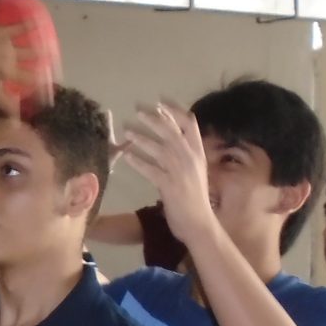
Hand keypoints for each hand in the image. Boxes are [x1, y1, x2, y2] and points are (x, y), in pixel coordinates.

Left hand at [0, 0, 60, 118]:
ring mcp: (4, 50)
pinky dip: (26, 26)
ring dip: (37, 56)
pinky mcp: (0, 32)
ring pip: (26, 54)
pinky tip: (36, 23)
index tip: (23, 119)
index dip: (15, 113)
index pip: (7, 104)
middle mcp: (3, 70)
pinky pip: (17, 29)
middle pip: (25, 79)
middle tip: (50, 89)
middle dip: (39, 85)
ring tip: (50, 57)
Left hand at [117, 105, 214, 246]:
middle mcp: (191, 158)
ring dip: (141, 137)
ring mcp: (180, 172)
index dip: (174, 110)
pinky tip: (126, 156)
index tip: (160, 102)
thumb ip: (186, 154)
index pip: (189, 123)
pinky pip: (150, 170)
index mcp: (199, 153)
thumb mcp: (196, 171)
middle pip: (171, 131)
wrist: (199, 223)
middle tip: (137, 110)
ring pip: (159, 148)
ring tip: (126, 130)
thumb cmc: (196, 198)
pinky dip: (138, 161)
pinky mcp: (169, 186)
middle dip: (154, 119)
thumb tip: (174, 138)